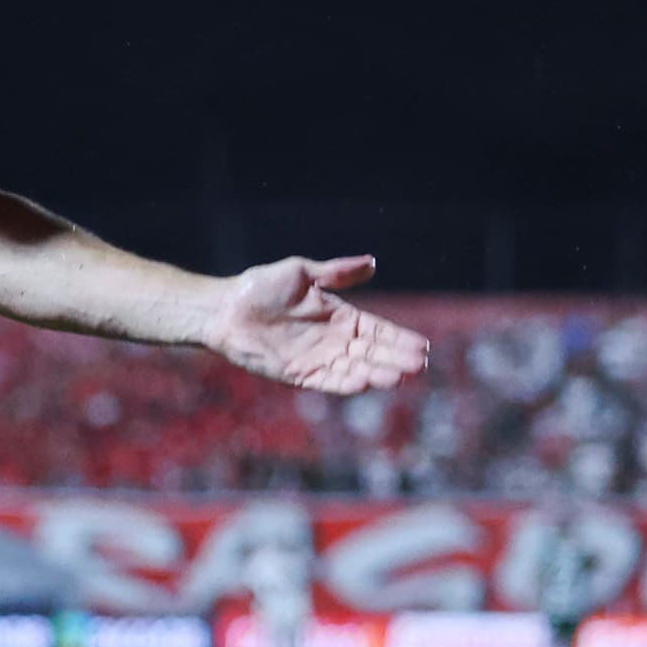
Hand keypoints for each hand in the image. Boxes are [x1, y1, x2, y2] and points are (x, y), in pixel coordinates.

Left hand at [207, 256, 429, 393]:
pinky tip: (363, 383)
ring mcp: (316, 359)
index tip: (422, 348)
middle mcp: (332, 341)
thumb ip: (336, 272)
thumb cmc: (260, 287)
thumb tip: (372, 262)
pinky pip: (326, 381)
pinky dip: (344, 383)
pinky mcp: (297, 374)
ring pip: (354, 369)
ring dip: (376, 373)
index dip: (398, 339)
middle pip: (371, 353)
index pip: (377, 330)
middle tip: (419, 366)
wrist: (225, 309)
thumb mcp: (302, 272)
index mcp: (339, 316)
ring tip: (398, 377)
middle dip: (395, 359)